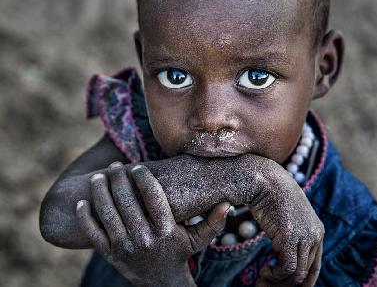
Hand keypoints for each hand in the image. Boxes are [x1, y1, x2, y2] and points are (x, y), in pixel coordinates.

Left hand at [76, 162, 229, 286]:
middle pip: (127, 202)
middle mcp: (145, 238)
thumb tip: (228, 203)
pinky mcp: (110, 255)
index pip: (153, 197)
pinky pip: (93, 233)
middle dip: (118, 180)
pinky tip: (83, 202)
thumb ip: (213, 221)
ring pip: (108, 214)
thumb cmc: (180, 253)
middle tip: (115, 167)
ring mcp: (125, 247)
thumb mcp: (198, 239)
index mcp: (166, 230)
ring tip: (98, 178)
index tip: (137, 167)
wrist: (161, 283)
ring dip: (100, 192)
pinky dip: (85, 217)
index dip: (143, 178)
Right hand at [250, 162, 323, 286]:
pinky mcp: (290, 238)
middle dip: (286, 285)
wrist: (265, 179)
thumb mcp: (286, 217)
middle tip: (265, 285)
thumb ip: (290, 233)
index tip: (286, 286)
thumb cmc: (271, 196)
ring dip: (277, 282)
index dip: (303, 281)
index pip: (315, 266)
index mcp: (317, 230)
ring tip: (261, 279)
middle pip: (306, 273)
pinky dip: (274, 275)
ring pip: (297, 274)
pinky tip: (263, 270)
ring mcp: (304, 236)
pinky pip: (287, 269)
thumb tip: (280, 251)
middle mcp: (315, 235)